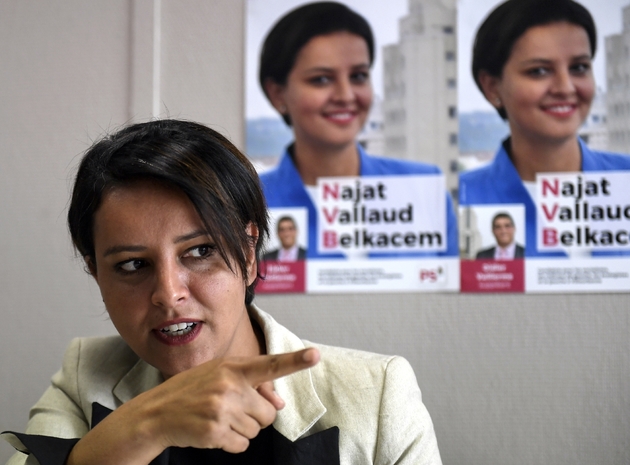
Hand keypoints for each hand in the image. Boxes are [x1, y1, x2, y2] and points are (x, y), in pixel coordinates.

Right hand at [142, 347, 319, 452]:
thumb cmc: (192, 391)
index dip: (294, 361)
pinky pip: (242, 445)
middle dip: (255, 417)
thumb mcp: (219, 377)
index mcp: (233, 367)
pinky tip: (214, 431)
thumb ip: (253, 386)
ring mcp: (222, 409)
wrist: (156, 413)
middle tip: (232, 410)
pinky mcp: (215, 432)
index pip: (269, 364)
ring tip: (218, 418)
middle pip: (268, 414)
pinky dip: (231, 443)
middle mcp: (229, 386)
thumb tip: (280, 406)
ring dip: (241, 430)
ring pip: (256, 431)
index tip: (315, 355)